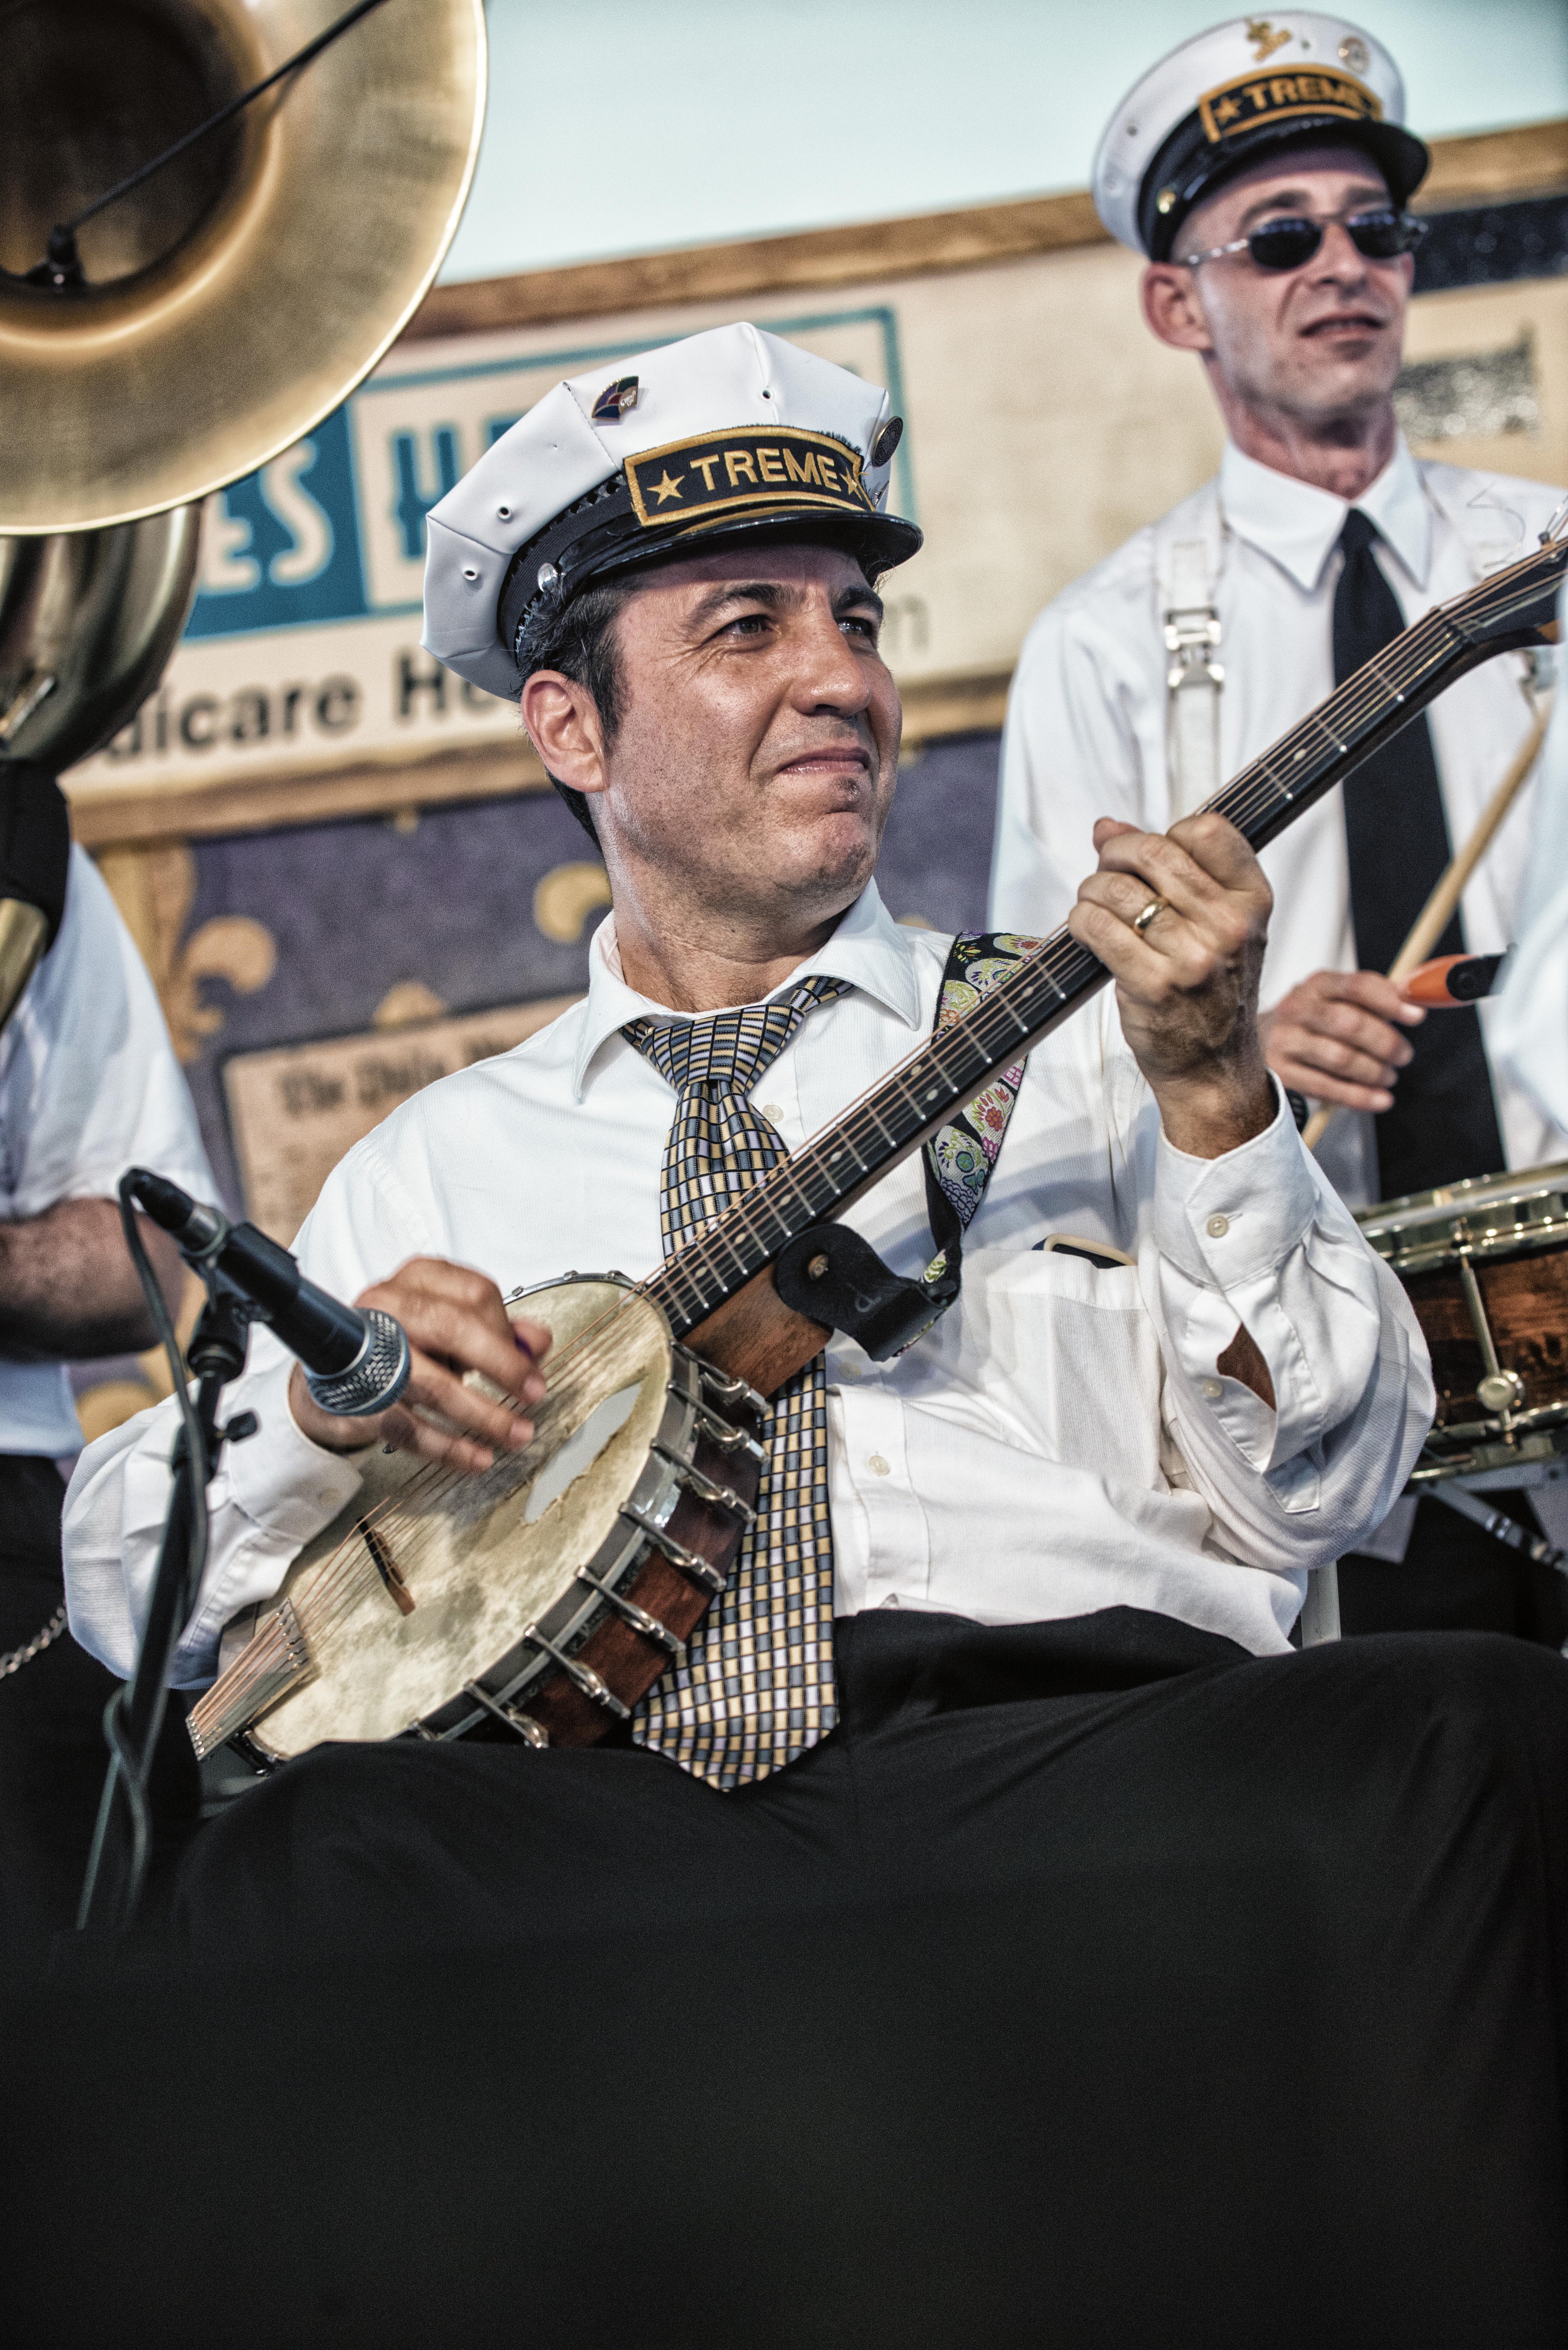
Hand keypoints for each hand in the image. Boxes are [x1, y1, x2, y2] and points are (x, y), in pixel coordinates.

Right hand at [288, 1257, 551, 1473]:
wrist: (334, 1373)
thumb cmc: (401, 1341)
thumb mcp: (452, 1326)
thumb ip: (498, 1329)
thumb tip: (537, 1341)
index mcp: (419, 1279)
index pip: (475, 1294)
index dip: (508, 1331)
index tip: (531, 1363)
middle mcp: (389, 1306)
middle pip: (453, 1328)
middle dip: (502, 1365)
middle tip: (533, 1393)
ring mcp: (368, 1352)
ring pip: (433, 1383)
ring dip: (483, 1415)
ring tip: (516, 1434)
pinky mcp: (357, 1398)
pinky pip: (408, 1426)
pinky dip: (448, 1447)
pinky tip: (476, 1458)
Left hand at [1068, 813, 1274, 1157]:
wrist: (1214, 1068)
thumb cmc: (1211, 992)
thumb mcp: (1214, 925)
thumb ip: (1169, 870)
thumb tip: (1105, 827)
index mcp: (1252, 901)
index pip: (1207, 829)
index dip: (1167, 833)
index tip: (1151, 856)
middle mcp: (1228, 925)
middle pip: (1155, 852)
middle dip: (1116, 855)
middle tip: (1106, 872)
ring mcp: (1192, 957)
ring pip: (1120, 889)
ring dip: (1093, 890)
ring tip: (1094, 904)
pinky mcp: (1153, 984)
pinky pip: (1099, 927)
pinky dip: (1082, 921)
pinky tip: (1086, 929)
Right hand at [1258, 969, 1423, 1113]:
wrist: (1261, 1040)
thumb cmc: (1315, 1022)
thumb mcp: (1340, 999)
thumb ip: (1377, 998)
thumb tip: (1416, 1001)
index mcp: (1318, 984)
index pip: (1358, 986)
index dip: (1392, 1002)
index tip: (1416, 1016)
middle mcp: (1297, 1008)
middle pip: (1350, 1024)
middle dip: (1386, 1043)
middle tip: (1404, 1055)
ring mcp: (1284, 1040)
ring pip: (1340, 1058)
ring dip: (1374, 1071)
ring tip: (1389, 1077)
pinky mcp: (1279, 1071)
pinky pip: (1326, 1087)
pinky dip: (1359, 1097)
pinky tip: (1380, 1100)